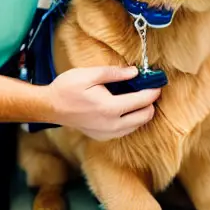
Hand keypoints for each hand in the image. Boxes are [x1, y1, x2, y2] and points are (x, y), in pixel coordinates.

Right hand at [41, 65, 159, 140]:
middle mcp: (111, 125)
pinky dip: (132, 120)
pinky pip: (126, 131)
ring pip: (137, 126)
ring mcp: (107, 133)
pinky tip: (126, 108)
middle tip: (149, 90)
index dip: (153, 91)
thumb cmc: (67, 88)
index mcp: (110, 108)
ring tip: (139, 97)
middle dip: (151, 103)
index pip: (142, 101)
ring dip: (142, 112)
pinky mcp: (102, 137)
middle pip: (145, 117)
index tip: (158, 83)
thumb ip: (115, 73)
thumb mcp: (90, 75)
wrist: (51, 107)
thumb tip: (135, 73)